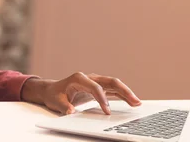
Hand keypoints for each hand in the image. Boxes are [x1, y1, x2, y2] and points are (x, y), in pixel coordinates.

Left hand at [22, 72, 141, 114]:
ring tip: (137, 103)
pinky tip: (131, 102)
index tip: (107, 112)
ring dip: (126, 93)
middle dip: (124, 91)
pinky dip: (122, 95)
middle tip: (135, 102)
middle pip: (110, 82)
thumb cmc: (54, 94)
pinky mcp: (98, 87)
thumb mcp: (56, 101)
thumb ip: (64, 106)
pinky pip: (113, 90)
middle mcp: (89, 78)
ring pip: (114, 85)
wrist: (51, 90)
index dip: (102, 99)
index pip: (96, 87)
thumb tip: (71, 111)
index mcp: (79, 78)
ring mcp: (94, 81)